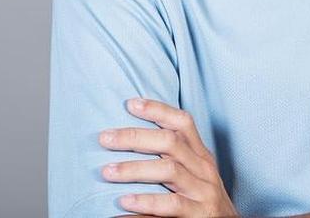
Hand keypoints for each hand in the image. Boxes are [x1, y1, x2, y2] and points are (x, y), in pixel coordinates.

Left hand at [99, 97, 238, 216]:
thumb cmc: (203, 201)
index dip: (158, 110)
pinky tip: (122, 205)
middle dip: (135, 137)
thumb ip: (175, 158)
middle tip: (105, 138)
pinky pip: (170, 207)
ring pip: (169, 171)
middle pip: (170, 142)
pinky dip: (144, 205)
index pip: (183, 123)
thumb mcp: (195, 175)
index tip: (131, 104)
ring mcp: (203, 192)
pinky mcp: (199, 216)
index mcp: (201, 156)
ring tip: (107, 172)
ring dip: (134, 169)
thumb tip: (133, 140)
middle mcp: (203, 169)